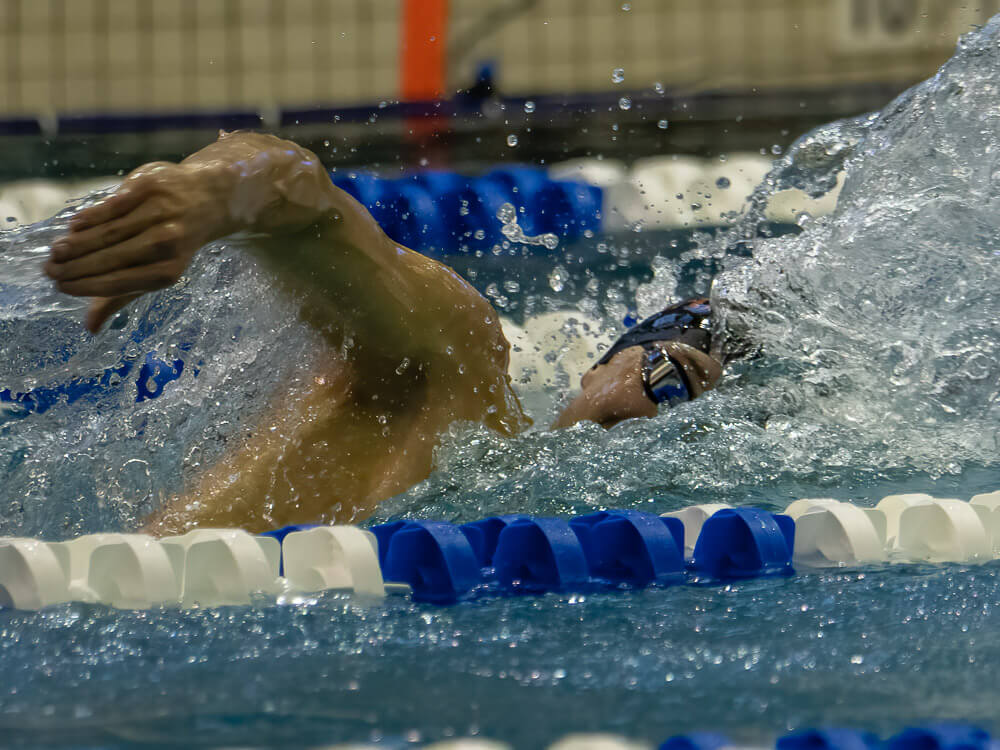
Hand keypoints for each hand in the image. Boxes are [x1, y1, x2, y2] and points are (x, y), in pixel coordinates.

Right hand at [44, 160, 234, 332]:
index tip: (61, 287)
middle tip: (49, 271)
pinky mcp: (149, 188)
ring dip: (78, 244)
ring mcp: (158, 213)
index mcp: (169, 270)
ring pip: (108, 232)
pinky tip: (72, 227)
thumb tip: (89, 327)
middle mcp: (166, 243)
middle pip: (111, 257)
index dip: (87, 286)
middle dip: (75, 266)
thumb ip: (122, 295)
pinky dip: (90, 217)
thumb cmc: (173, 243)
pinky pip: (112, 206)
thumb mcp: (156, 271)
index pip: (119, 282)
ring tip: (56, 251)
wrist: (207, 198)